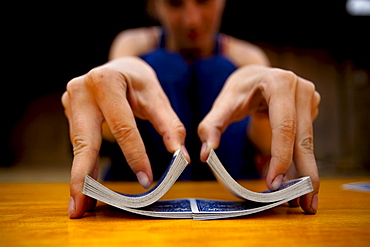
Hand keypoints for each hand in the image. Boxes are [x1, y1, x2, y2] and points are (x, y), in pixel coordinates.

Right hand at [62, 57, 186, 217]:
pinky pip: (80, 144)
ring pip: (80, 146)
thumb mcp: (157, 97)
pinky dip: (84, 167)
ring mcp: (71, 102)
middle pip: (86, 140)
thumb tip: (180, 156)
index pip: (123, 126)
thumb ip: (170, 126)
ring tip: (81, 205)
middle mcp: (81, 90)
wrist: (119, 67)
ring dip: (82, 178)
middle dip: (83, 176)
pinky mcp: (70, 113)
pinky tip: (85, 188)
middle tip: (81, 206)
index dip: (135, 155)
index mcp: (106, 82)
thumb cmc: (138, 81)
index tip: (145, 180)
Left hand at [198, 65, 319, 213]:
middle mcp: (301, 89)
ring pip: (308, 143)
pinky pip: (306, 141)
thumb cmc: (240, 88)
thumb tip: (206, 154)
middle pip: (303, 138)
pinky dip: (301, 162)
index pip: (283, 126)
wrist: (257, 75)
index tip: (274, 183)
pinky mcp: (312, 110)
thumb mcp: (223, 103)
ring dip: (306, 173)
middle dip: (305, 174)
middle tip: (305, 204)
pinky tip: (298, 182)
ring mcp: (311, 99)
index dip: (281, 156)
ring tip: (305, 201)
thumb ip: (212, 126)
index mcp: (280, 83)